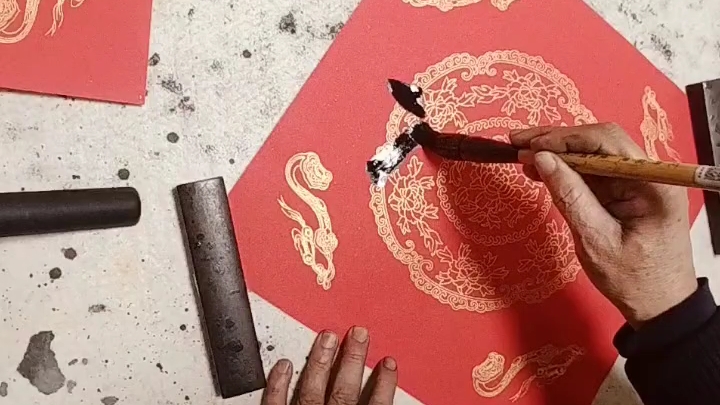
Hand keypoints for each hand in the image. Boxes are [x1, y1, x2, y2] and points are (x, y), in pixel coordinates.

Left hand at [261, 327, 397, 404]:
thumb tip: (381, 400)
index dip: (384, 384)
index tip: (389, 363)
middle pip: (343, 389)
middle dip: (352, 359)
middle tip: (359, 333)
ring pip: (312, 389)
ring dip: (321, 361)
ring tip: (328, 337)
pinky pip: (275, 403)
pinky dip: (278, 384)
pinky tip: (283, 364)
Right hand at [511, 123, 696, 327]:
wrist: (661, 304)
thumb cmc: (635, 280)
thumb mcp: (596, 239)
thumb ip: (570, 195)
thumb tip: (543, 160)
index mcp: (652, 182)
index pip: (605, 142)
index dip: (564, 139)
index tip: (531, 145)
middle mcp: (649, 174)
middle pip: (599, 141)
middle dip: (556, 141)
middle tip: (518, 143)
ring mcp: (639, 181)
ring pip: (593, 154)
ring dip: (558, 154)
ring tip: (524, 157)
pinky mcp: (627, 191)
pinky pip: (594, 172)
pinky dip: (567, 170)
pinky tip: (543, 171)